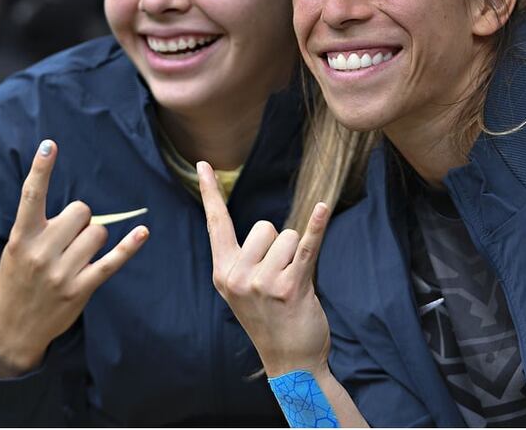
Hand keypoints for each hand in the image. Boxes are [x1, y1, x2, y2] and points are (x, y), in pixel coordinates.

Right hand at [0, 140, 148, 376]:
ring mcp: (61, 272)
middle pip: (81, 211)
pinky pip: (112, 261)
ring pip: (98, 232)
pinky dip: (129, 246)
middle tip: (68, 238)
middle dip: (81, 219)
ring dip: (94, 238)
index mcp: (21, 238)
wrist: (13, 329)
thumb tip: (82, 212)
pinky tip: (142, 232)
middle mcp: (40, 252)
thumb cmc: (16, 282)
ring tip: (77, 255)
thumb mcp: (16, 251)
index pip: (31, 196)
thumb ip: (40, 228)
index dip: (41, 169)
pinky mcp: (80, 289)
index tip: (50, 145)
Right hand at [197, 161, 330, 376]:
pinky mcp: (292, 286)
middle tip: (279, 280)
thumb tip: (262, 229)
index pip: (216, 223)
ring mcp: (263, 282)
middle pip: (266, 226)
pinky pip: (307, 247)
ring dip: (298, 256)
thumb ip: (242, 259)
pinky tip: (322, 208)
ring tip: (293, 287)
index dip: (210, 192)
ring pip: (289, 237)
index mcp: (223, 272)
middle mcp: (238, 276)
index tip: (203, 163)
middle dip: (279, 246)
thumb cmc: (270, 318)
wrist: (290, 361)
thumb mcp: (242, 290)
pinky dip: (316, 226)